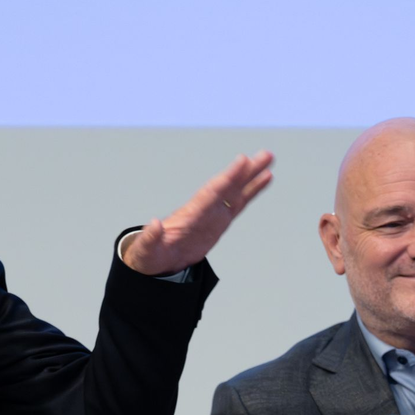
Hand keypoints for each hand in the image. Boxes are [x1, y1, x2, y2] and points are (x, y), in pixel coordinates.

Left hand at [122, 151, 273, 275]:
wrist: (155, 259)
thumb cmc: (149, 254)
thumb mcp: (146, 250)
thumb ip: (150, 238)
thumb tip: (153, 224)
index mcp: (190, 215)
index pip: (212, 193)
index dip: (228, 178)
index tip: (242, 161)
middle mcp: (203, 209)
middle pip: (228, 186)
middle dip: (245, 171)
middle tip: (265, 155)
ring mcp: (212, 214)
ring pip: (236, 191)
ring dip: (252, 175)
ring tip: (268, 159)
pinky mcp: (219, 221)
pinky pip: (238, 204)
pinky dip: (251, 191)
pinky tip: (264, 179)